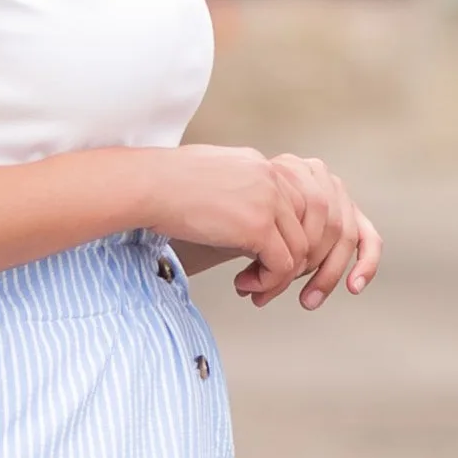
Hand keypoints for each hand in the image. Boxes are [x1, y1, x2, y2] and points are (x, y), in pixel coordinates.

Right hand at [150, 145, 380, 308]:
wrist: (147, 186)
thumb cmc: (165, 189)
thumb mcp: (213, 183)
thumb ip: (240, 197)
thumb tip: (250, 226)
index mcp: (264, 167)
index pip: (302, 208)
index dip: (292, 240)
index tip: (269, 261)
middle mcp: (274, 178)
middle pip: (310, 230)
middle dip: (295, 263)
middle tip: (269, 283)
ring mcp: (270, 200)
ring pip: (300, 252)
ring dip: (280, 279)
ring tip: (253, 290)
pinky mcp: (258, 224)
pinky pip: (284, 265)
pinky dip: (270, 283)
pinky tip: (245, 286)